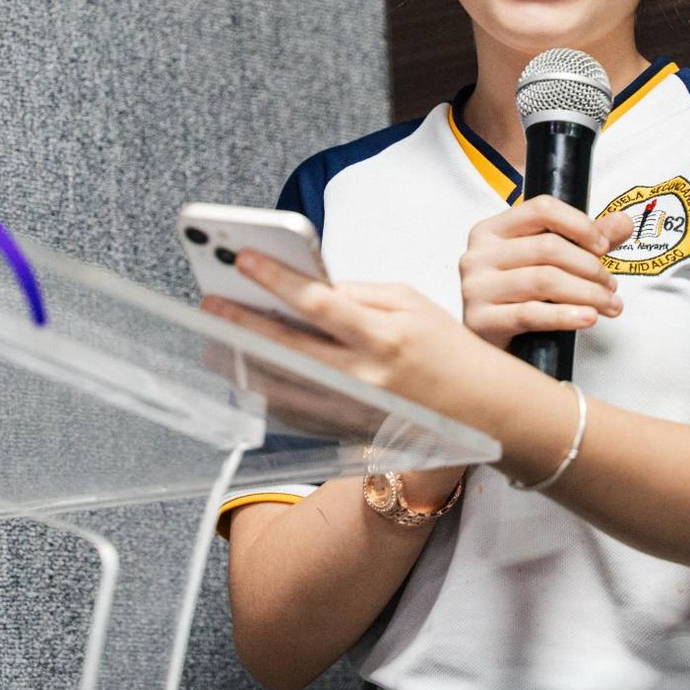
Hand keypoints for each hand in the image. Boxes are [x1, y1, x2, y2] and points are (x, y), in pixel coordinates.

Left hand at [201, 251, 500, 396]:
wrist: (478, 409)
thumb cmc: (445, 346)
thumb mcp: (411, 302)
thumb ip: (358, 292)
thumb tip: (308, 286)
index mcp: (384, 335)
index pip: (319, 303)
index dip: (277, 280)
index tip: (243, 259)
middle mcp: (364, 376)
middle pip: (288, 349)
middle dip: (244, 324)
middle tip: (211, 304)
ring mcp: (351, 409)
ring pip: (282, 388)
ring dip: (242, 365)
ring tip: (213, 342)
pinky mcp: (346, 430)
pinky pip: (295, 414)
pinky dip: (266, 394)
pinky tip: (244, 376)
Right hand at [458, 196, 634, 347]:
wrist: (488, 348)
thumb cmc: (517, 299)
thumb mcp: (550, 264)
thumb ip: (586, 240)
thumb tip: (623, 222)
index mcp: (492, 231)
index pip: (541, 209)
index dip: (579, 224)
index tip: (603, 246)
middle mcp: (478, 254)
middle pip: (547, 247)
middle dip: (590, 266)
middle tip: (611, 286)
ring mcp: (476, 287)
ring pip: (544, 280)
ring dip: (587, 292)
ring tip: (608, 304)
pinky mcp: (479, 320)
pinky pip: (531, 314)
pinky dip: (566, 315)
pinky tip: (588, 317)